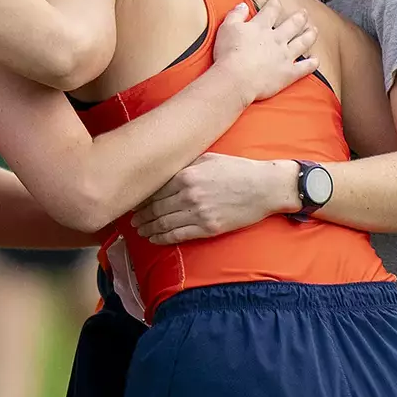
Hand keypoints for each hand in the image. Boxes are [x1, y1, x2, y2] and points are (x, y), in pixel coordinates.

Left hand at [131, 154, 299, 244]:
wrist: (264, 187)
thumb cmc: (237, 169)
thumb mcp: (207, 158)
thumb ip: (184, 165)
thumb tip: (163, 172)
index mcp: (186, 175)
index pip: (154, 190)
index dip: (140, 198)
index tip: (133, 202)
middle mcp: (188, 194)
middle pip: (155, 208)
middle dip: (140, 216)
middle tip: (131, 220)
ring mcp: (198, 213)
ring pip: (163, 224)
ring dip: (148, 229)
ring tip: (140, 231)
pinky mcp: (208, 228)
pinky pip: (178, 235)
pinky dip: (162, 238)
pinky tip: (155, 238)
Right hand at [210, 0, 319, 103]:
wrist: (236, 78)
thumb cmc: (228, 54)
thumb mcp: (226, 28)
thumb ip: (236, 15)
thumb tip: (243, 5)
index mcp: (261, 27)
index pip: (271, 10)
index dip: (275, 5)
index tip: (276, 2)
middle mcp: (277, 39)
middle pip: (293, 24)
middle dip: (299, 17)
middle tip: (304, 13)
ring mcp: (285, 56)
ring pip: (303, 42)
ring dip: (310, 35)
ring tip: (314, 30)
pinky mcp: (288, 73)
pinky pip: (304, 67)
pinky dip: (312, 63)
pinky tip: (316, 60)